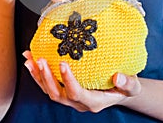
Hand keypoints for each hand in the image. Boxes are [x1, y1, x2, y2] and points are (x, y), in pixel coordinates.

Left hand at [23, 51, 140, 112]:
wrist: (119, 91)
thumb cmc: (126, 87)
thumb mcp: (132, 86)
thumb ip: (128, 83)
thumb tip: (119, 77)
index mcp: (94, 101)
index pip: (77, 93)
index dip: (68, 80)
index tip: (62, 63)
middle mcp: (78, 102)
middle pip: (57, 94)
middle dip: (46, 78)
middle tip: (40, 59)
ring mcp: (70, 98)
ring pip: (49, 91)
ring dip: (37, 75)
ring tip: (29, 59)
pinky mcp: (65, 91)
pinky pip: (48, 85)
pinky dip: (38, 73)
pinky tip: (31, 59)